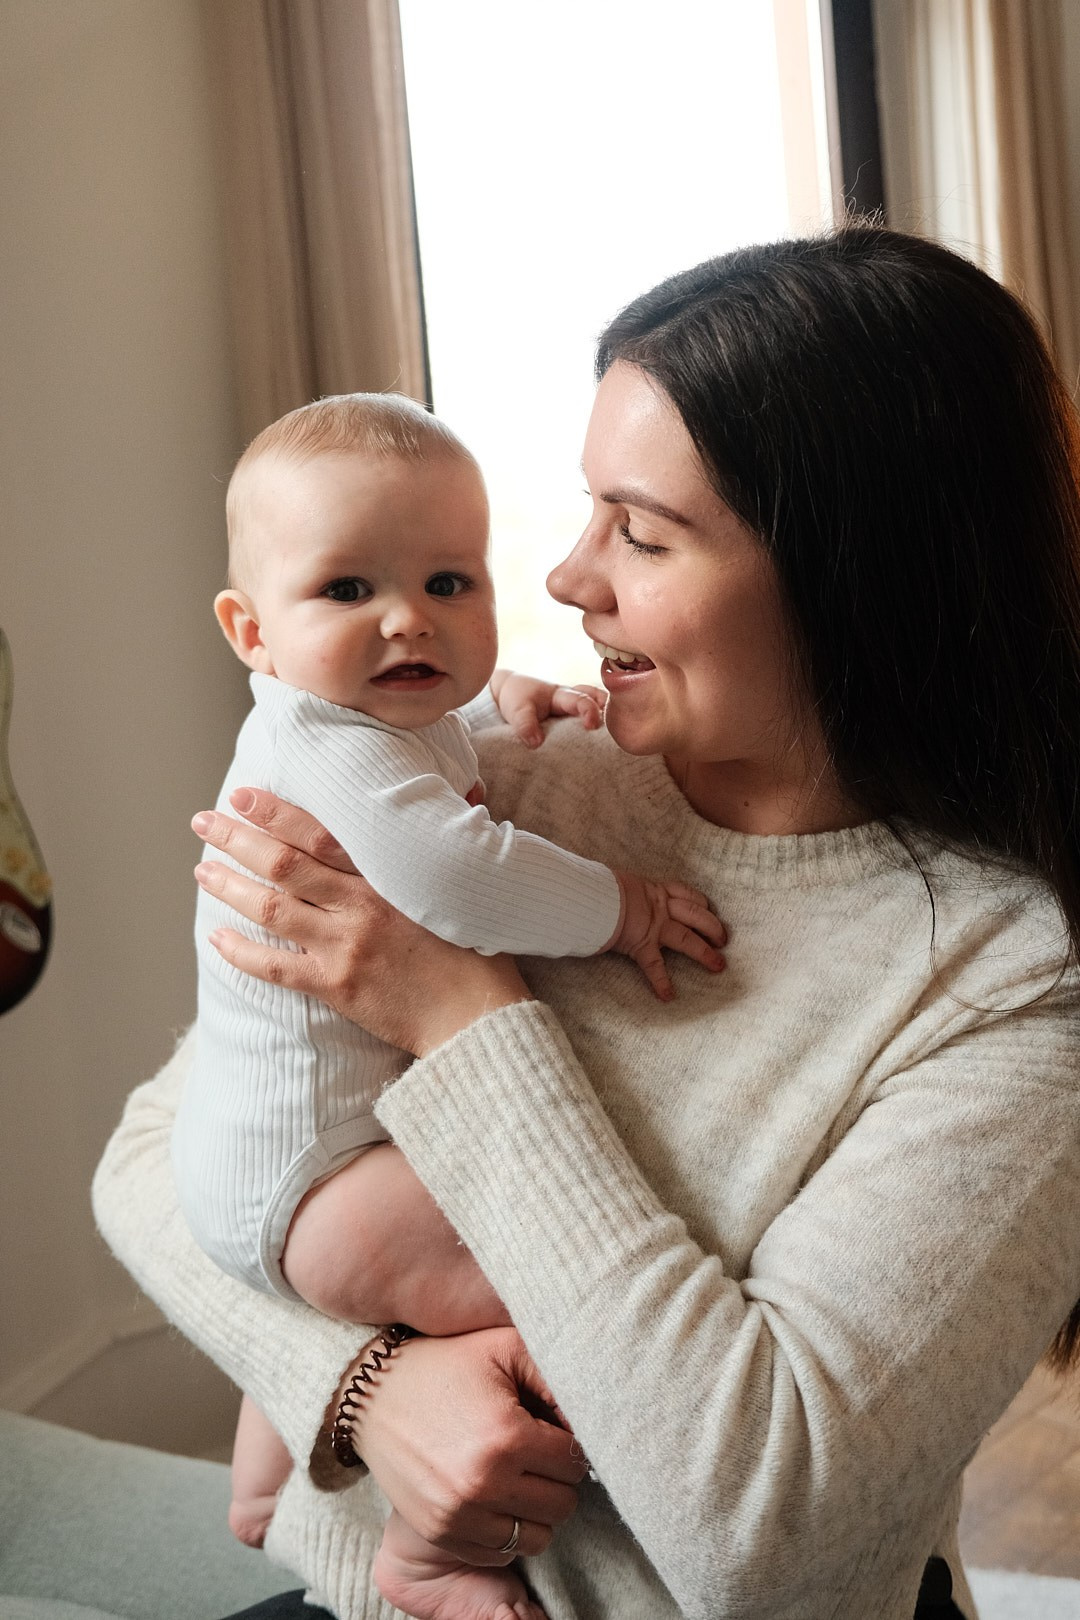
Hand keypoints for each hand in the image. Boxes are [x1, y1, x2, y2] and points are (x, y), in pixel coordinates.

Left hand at [192, 790, 530, 1055]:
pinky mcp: (337, 987)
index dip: (277, 812)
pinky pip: (276, 968)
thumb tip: (452, 792)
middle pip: (284, 864)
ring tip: (203, 870)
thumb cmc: (475, 951)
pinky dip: (241, 953)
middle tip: (204, 821)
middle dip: (237, 838)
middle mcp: (362, 906)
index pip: (322, 833)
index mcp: (389, 877)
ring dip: (231, 887)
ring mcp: (346, 947)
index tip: (244, 794)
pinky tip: (217, 938)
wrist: (478, 1017)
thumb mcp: (459, 885)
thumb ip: (436, 845)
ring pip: (272, 909)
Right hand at [346, 1328, 586, 1564]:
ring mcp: (459, 1514)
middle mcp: (484, 1483)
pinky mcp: (440, 1532)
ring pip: (538, 1538)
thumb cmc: (447, 1363)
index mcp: (507, 1437)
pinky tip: (493, 1496)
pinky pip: (500, 1553)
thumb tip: (592, 1414)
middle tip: (537, 1454)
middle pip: (562, 1506)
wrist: (373, 1392)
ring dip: (535, 1510)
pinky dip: (505, 1530)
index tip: (550, 1430)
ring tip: (517, 1476)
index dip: (570, 1445)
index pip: (576, 1463)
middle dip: (557, 1479)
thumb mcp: (505, 1347)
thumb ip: (555, 1375)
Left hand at [490, 668, 605, 748]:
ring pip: (599, 708)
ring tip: (615, 742)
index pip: (581, 699)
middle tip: (617, 732)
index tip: (591, 726)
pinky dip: (600, 731)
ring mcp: (575, 711)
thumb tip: (536, 743)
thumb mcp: (518, 709)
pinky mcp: (573, 722)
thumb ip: (525, 724)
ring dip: (608, 720)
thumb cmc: (517, 698)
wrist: (509, 694)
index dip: (589, 711)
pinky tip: (603, 750)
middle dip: (610, 712)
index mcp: (562, 695)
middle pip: (600, 699)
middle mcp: (574, 701)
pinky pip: (591, 722)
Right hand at [608, 870, 726, 1001]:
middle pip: (697, 915)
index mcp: (657, 891)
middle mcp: (661, 908)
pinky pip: (655, 966)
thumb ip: (628, 893)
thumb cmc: (601, 889)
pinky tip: (668, 996)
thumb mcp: (620, 885)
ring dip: (705, 953)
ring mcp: (654, 927)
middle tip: (724, 940)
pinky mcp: (642, 944)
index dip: (703, 904)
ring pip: (687, 938)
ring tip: (718, 965)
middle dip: (714, 928)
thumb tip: (621, 895)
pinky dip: (661, 982)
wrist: (590, 897)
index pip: (689, 895)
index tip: (711, 911)